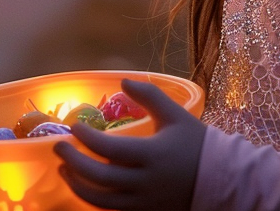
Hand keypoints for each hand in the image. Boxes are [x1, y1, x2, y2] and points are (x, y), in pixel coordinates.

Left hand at [54, 78, 205, 210]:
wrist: (220, 179)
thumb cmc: (196, 143)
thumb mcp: (175, 115)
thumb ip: (149, 96)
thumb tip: (122, 81)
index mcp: (152, 155)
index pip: (110, 150)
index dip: (88, 139)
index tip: (74, 127)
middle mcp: (145, 182)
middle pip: (99, 178)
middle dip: (74, 162)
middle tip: (58, 146)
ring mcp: (144, 202)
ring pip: (101, 200)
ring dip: (77, 184)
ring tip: (64, 168)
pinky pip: (111, 209)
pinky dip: (93, 199)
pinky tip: (83, 185)